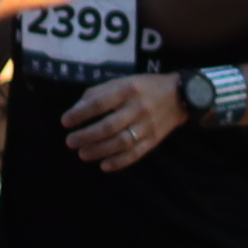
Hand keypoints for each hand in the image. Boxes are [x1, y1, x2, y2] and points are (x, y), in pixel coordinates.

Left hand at [61, 74, 184, 171]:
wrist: (181, 96)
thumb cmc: (146, 87)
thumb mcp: (124, 81)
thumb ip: (100, 92)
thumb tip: (77, 108)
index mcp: (129, 90)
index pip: (100, 103)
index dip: (80, 113)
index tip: (65, 121)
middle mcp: (138, 108)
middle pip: (109, 126)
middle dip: (86, 136)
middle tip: (70, 142)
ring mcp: (147, 125)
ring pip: (121, 142)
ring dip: (98, 151)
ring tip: (82, 154)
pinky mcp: (154, 140)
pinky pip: (135, 154)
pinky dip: (118, 162)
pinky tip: (104, 165)